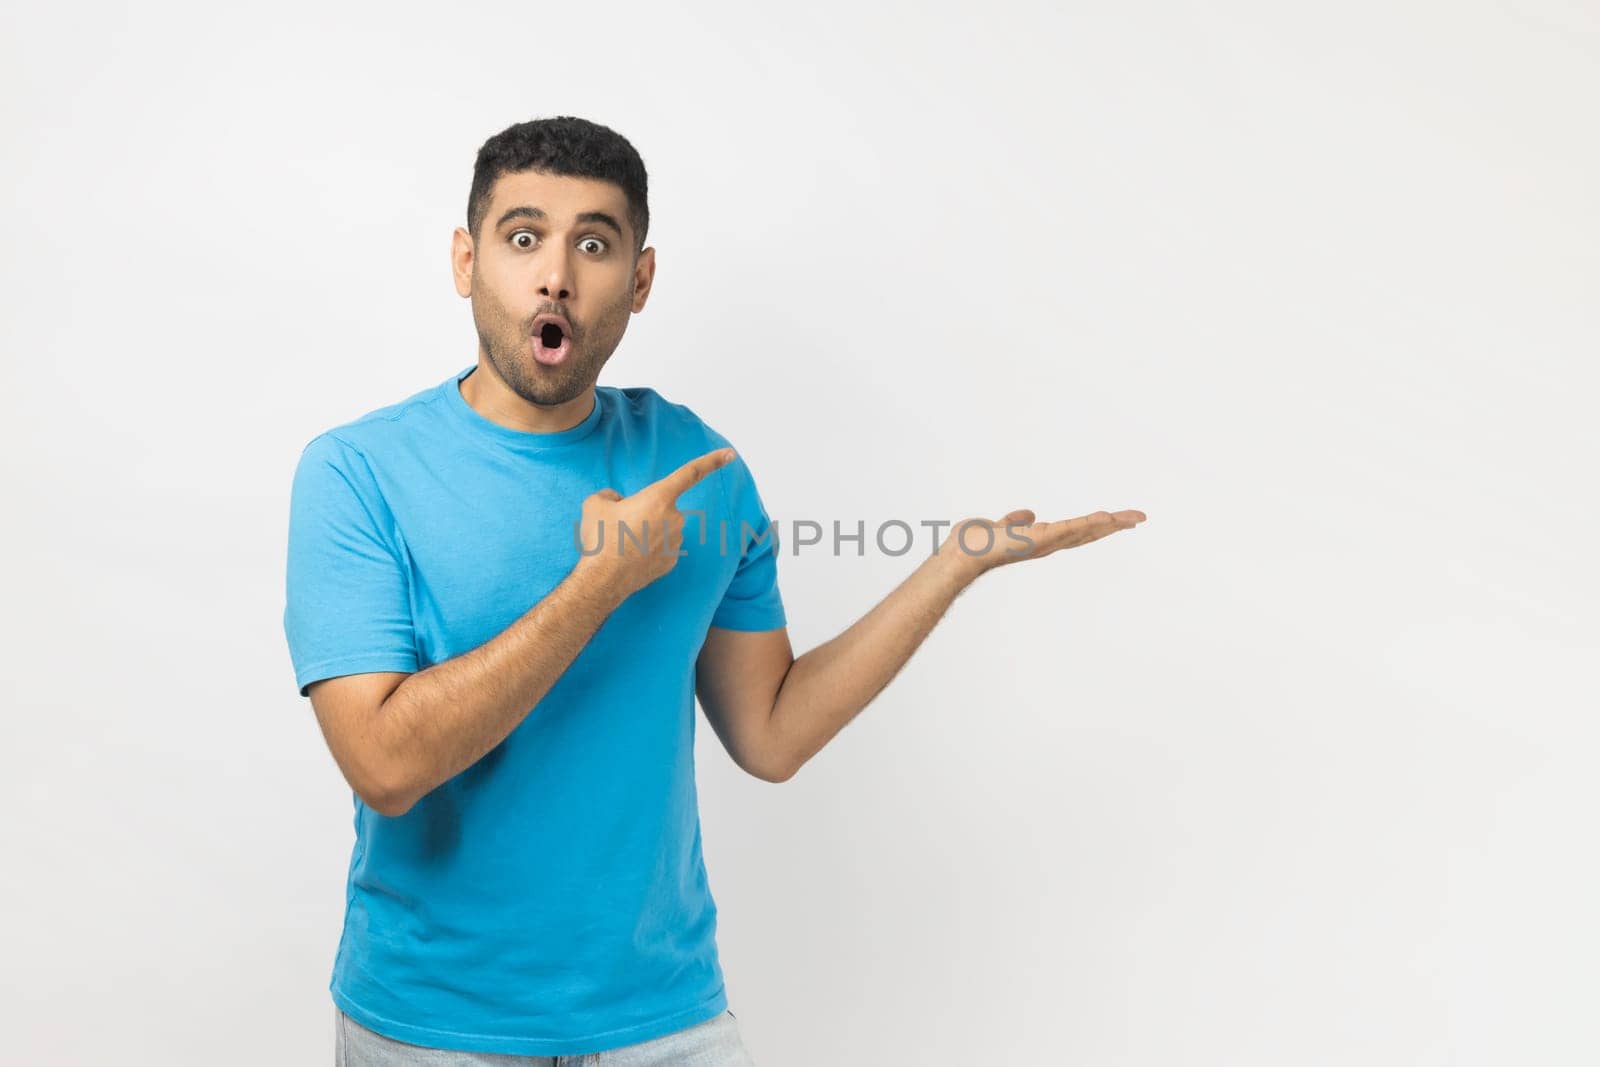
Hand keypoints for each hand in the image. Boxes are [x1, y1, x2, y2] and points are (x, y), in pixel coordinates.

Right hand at [576, 447, 735, 600]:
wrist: (603, 579)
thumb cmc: (601, 538)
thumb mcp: (596, 504)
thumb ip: (611, 495)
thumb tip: (618, 501)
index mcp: (659, 498)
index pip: (691, 473)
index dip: (712, 461)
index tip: (730, 454)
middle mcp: (674, 518)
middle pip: (662, 507)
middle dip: (645, 512)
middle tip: (620, 525)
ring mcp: (676, 541)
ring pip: (662, 528)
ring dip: (646, 531)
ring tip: (622, 543)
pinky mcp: (672, 561)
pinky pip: (661, 547)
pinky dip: (648, 549)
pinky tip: (630, 556)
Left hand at [935, 507, 1146, 581]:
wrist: (959, 556)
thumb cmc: (971, 546)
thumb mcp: (998, 527)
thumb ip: (1014, 521)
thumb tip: (1028, 514)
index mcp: (1039, 541)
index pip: (1075, 532)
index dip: (1097, 525)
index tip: (1117, 519)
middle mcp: (1046, 545)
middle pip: (1087, 534)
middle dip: (1114, 526)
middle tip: (1140, 517)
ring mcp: (1044, 544)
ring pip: (1084, 531)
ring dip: (1110, 524)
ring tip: (1134, 517)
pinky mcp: (1038, 540)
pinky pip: (1068, 530)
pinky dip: (1088, 524)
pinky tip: (1107, 518)